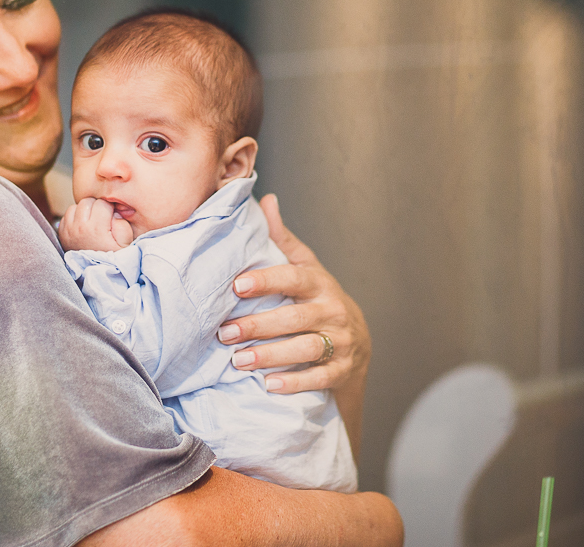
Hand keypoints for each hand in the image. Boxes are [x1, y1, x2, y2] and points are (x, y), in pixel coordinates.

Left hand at [58, 198, 134, 251]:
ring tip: (92, 221)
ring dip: (84, 210)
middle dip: (96, 206)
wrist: (97, 273)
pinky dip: (74, 217)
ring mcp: (68, 230)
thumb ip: (123, 225)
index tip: (111, 217)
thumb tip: (114, 212)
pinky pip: (67, 215)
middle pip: (87, 201)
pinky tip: (83, 225)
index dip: (109, 208)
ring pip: (75, 206)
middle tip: (102, 218)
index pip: (102, 203)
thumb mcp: (126, 244)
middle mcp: (80, 227)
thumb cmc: (113, 258)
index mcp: (96, 228)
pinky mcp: (62, 233)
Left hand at [218, 194, 370, 394]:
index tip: (237, 285)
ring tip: (239, 361)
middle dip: (258, 326)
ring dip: (271, 356)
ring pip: (306, 349)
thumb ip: (283, 238)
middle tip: (225, 333)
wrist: (358, 342)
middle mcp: (332, 311)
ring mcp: (340, 342)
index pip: (293, 278)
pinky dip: (294, 383)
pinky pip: (318, 378)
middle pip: (295, 319)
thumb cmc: (319, 299)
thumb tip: (265, 199)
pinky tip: (268, 385)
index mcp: (319, 284)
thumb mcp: (306, 267)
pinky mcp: (341, 371)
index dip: (267, 281)